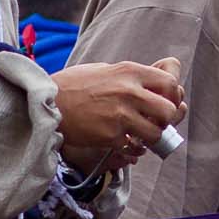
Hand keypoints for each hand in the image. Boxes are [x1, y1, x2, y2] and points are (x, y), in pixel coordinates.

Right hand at [54, 58, 185, 171]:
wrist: (45, 102)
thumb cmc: (76, 85)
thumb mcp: (106, 69)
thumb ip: (135, 75)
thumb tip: (168, 72)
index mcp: (130, 71)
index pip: (171, 83)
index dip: (174, 96)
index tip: (166, 103)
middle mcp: (128, 92)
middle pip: (170, 111)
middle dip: (167, 120)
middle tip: (155, 122)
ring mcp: (119, 115)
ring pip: (156, 133)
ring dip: (151, 137)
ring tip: (140, 134)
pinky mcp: (110, 135)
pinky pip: (135, 148)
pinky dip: (133, 149)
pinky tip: (125, 144)